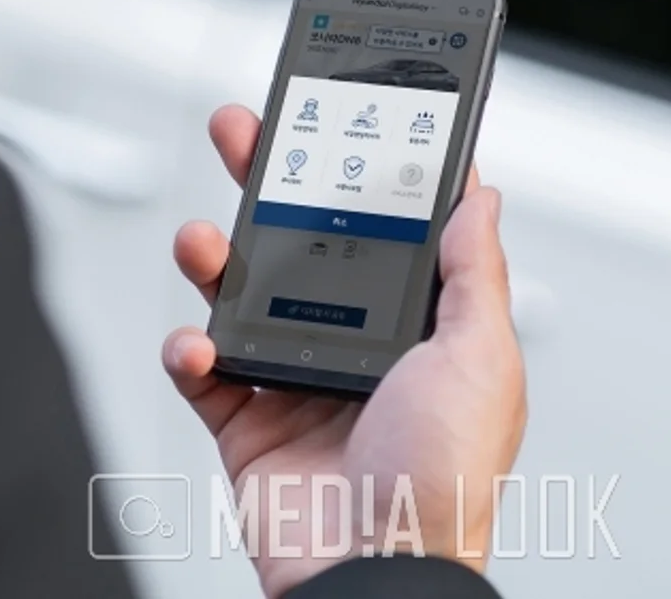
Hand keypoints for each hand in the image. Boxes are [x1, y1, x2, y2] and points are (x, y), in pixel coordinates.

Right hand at [163, 104, 526, 597]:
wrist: (376, 574)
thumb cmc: (445, 481)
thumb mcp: (483, 360)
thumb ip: (475, 274)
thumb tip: (481, 197)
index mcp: (416, 325)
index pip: (385, 228)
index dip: (360, 171)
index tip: (339, 118)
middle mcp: (355, 344)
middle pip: (302, 243)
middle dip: (268, 183)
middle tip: (243, 132)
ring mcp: (297, 381)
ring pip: (241, 295)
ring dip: (213, 257)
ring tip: (201, 238)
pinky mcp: (248, 422)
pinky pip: (202, 370)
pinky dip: (187, 352)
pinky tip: (195, 346)